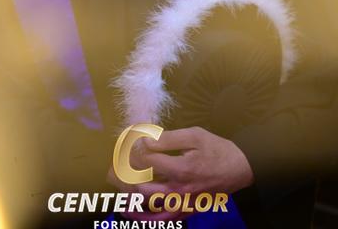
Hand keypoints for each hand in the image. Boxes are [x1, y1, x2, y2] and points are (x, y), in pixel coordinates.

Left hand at [107, 126, 253, 220]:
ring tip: (115, 183)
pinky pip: (161, 219)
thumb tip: (146, 140)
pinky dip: (143, 217)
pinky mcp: (186, 211)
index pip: (148, 160)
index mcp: (181, 169)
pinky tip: (128, 210)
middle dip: (124, 174)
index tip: (133, 141)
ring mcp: (182, 204)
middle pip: (142, 185)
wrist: (241, 169)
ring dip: (128, 193)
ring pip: (148, 204)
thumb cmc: (217, 149)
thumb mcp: (195, 135)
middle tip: (113, 165)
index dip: (136, 149)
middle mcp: (179, 191)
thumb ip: (169, 138)